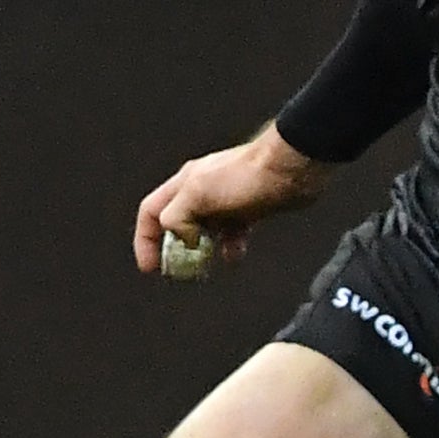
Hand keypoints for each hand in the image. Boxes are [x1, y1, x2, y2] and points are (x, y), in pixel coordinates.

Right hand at [134, 127, 331, 279]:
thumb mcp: (199, 194)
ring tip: (203, 268)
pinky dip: (230, 246)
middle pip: (177, 223)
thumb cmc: (247, 174)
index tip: (150, 266)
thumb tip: (181, 240)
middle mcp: (202, 190)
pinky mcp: (251, 207)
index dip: (146, 240)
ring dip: (202, 250)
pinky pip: (233, 231)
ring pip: (206, 230)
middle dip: (175, 248)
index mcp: (184, 184)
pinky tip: (233, 257)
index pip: (151, 212)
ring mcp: (227, 199)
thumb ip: (178, 216)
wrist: (292, 167)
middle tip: (178, 271)